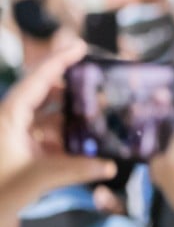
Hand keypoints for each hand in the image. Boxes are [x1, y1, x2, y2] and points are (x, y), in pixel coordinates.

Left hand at [0, 41, 115, 226]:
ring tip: (98, 113)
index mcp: (8, 117)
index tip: (81, 48)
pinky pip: (46, 137)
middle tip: (98, 83)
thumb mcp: (38, 179)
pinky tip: (85, 142)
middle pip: (43, 95)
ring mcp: (14, 139)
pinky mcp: (19, 155)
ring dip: (70, 115)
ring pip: (46, 117)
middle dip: (70, 88)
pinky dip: (65, 136)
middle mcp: (10, 122)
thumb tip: (110, 165)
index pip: (37, 80)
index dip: (59, 61)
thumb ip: (77, 170)